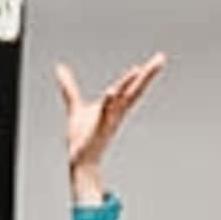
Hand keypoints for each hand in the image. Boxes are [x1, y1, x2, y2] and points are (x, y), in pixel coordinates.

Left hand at [57, 53, 163, 191]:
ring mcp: (108, 120)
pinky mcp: (98, 130)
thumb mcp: (75, 105)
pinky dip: (107, 103)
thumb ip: (69, 87)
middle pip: (135, 89)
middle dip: (148, 74)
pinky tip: (110, 91)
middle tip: (161, 58)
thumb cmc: (82, 136)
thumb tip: (60, 68)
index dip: (146, 72)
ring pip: (121, 100)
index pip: (133, 85)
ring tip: (137, 68)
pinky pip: (104, 115)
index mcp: (115, 105)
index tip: (159, 58)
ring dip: (127, 85)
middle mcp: (116, 111)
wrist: (81, 161)